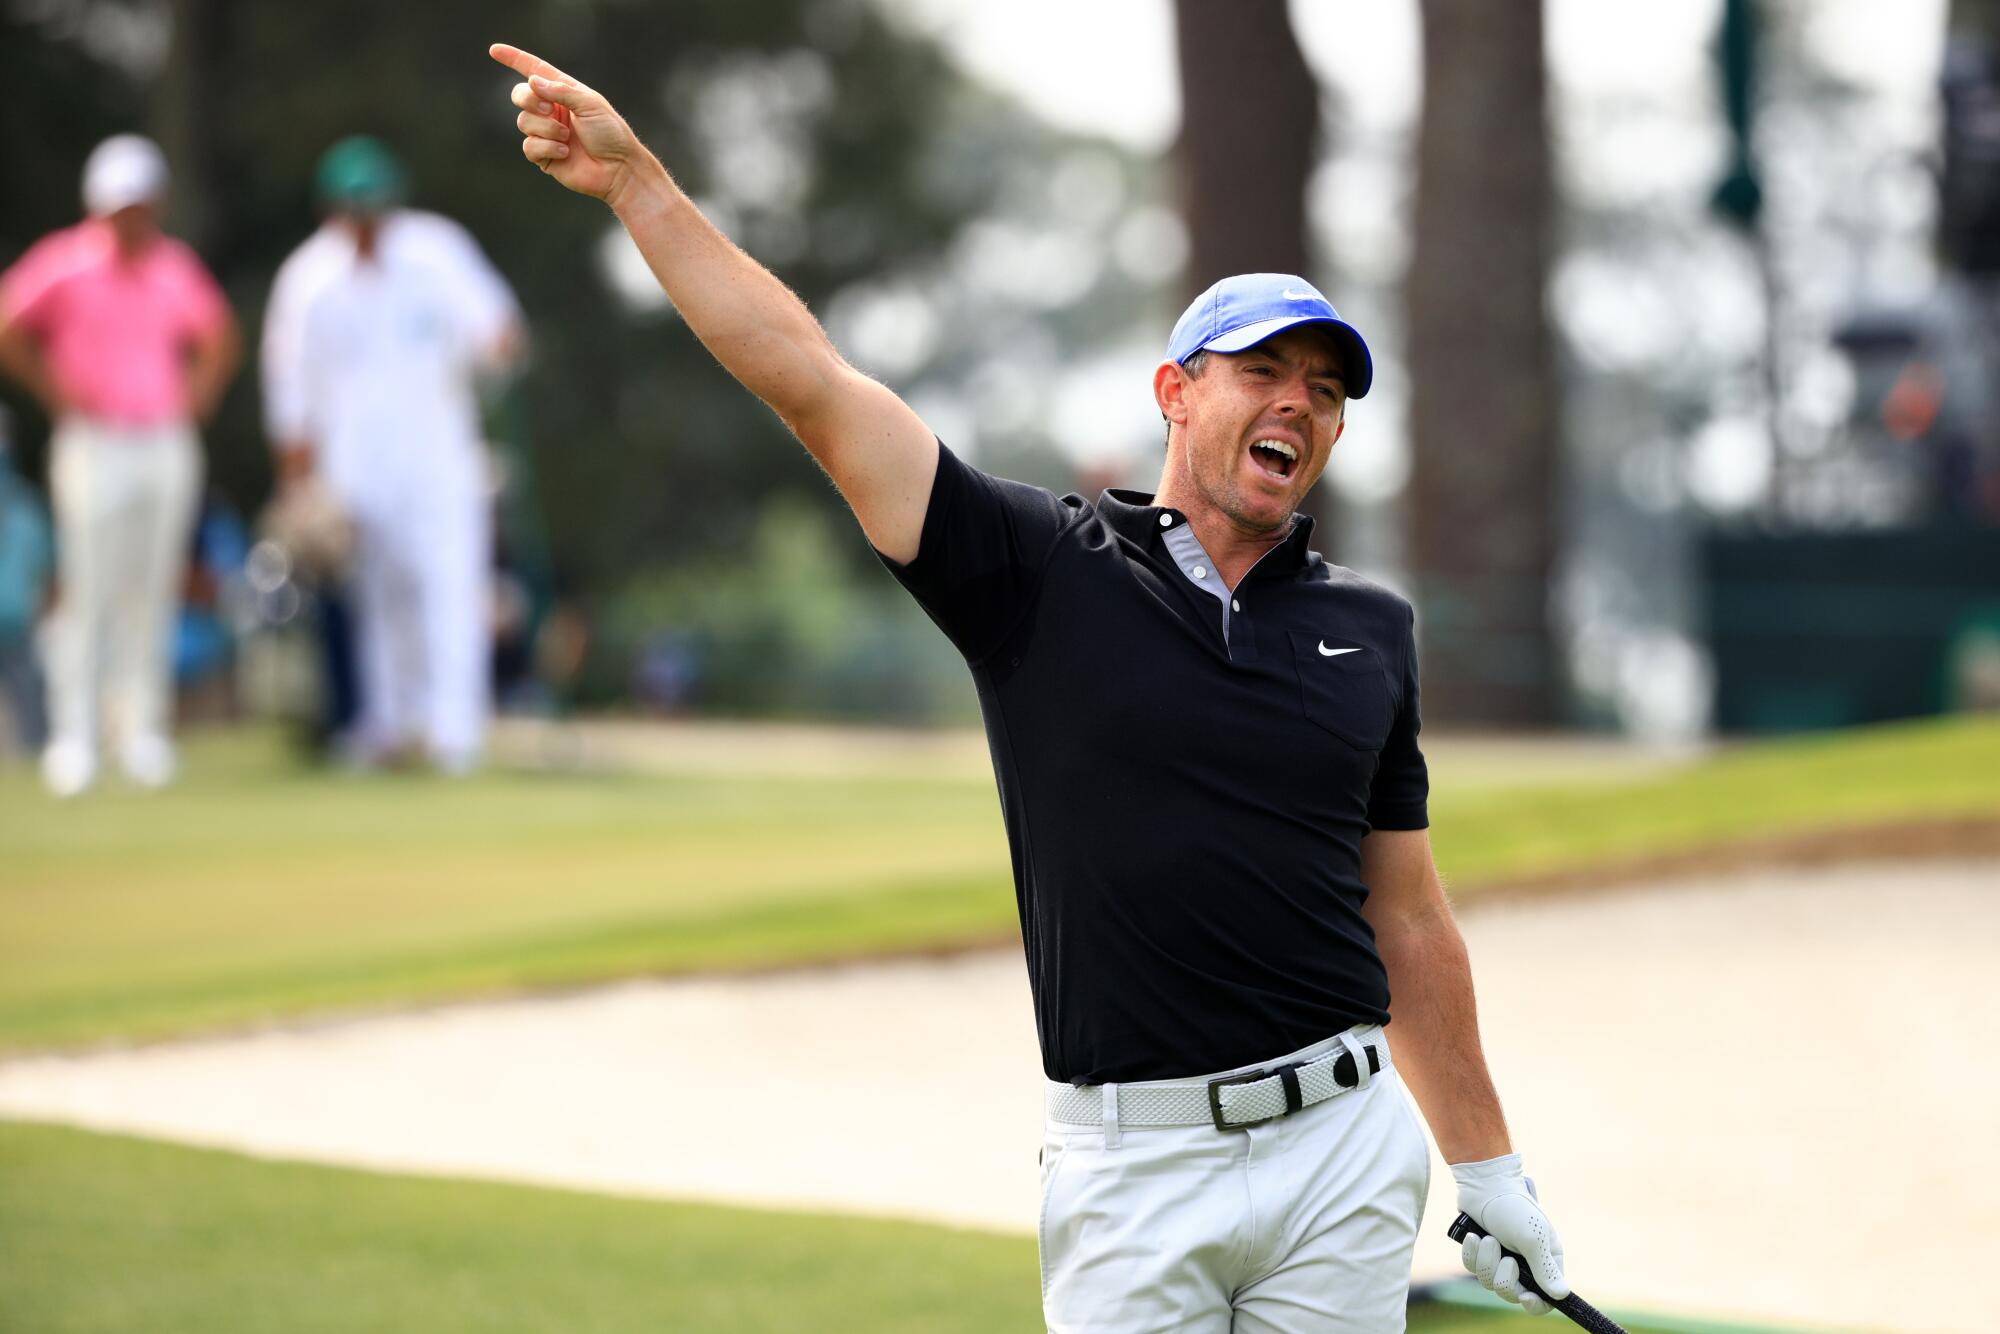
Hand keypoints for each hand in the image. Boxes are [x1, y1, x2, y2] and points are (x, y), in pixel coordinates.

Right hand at [489, 43, 645, 203]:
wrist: (618, 168)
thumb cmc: (610, 134)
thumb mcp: (589, 103)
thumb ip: (560, 91)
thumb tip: (532, 82)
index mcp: (563, 92)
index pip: (534, 71)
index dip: (514, 59)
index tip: (494, 49)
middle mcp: (551, 110)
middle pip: (520, 95)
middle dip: (530, 100)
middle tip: (550, 109)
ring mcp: (546, 133)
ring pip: (524, 122)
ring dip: (546, 128)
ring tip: (568, 137)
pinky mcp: (543, 156)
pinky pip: (529, 146)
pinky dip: (547, 148)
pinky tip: (565, 153)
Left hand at [1451, 1154, 1567, 1315]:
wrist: (1485, 1183)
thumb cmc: (1514, 1207)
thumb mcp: (1533, 1237)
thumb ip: (1545, 1268)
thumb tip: (1561, 1295)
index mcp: (1546, 1261)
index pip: (1545, 1298)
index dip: (1535, 1304)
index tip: (1525, 1297)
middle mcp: (1525, 1264)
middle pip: (1512, 1293)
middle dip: (1504, 1277)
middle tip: (1505, 1257)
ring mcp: (1500, 1259)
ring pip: (1489, 1282)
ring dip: (1486, 1262)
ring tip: (1488, 1239)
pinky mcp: (1480, 1252)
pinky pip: (1472, 1267)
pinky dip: (1472, 1254)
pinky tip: (1474, 1237)